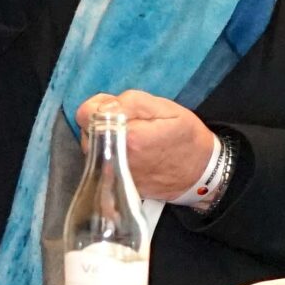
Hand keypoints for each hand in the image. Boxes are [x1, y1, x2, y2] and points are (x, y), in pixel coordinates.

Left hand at [75, 90, 215, 201]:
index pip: (85, 114)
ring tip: (131, 136)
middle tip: (128, 121)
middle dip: (101, 120)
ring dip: (104, 137)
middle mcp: (114, 158)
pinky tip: (130, 151)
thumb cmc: (185, 136)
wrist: (199, 173)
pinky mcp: (114, 182)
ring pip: (90, 146)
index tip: (117, 107)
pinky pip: (100, 160)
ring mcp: (113, 173)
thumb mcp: (165, 108)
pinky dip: (109, 151)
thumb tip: (105, 106)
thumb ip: (131, 102)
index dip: (99, 105)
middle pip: (85, 130)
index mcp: (127, 137)